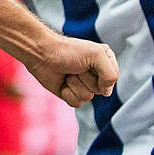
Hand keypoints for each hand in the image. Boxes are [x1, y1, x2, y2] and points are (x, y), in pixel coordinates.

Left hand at [0, 0, 115, 107]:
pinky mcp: (70, 93)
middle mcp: (95, 74)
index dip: (101, 75)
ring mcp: (82, 84)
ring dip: (75, 85)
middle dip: (86, 80)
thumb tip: (106, 93)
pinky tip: (62, 83)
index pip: (112, 78)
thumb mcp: (96, 54)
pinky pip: (76, 103)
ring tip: (68, 73)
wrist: (41, 54)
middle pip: (100, 90)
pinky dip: (68, 94)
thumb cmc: (67, 51)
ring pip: (87, 97)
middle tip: (76, 67)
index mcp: (105, 61)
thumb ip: (111, 73)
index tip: (89, 62)